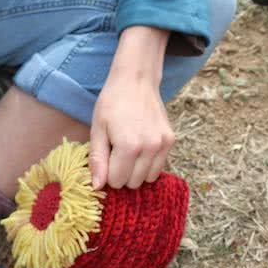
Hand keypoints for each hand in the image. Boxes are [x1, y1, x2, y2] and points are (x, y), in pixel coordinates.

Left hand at [89, 25, 173, 188]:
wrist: (136, 80)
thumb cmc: (112, 103)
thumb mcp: (97, 129)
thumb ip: (97, 160)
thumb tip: (97, 187)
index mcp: (128, 146)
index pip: (117, 181)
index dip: (107, 174)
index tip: (105, 160)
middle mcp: (149, 148)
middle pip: (133, 183)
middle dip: (122, 175)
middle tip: (116, 155)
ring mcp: (162, 145)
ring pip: (148, 178)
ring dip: (136, 172)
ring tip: (129, 152)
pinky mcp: (170, 141)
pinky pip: (159, 167)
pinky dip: (148, 165)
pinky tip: (141, 149)